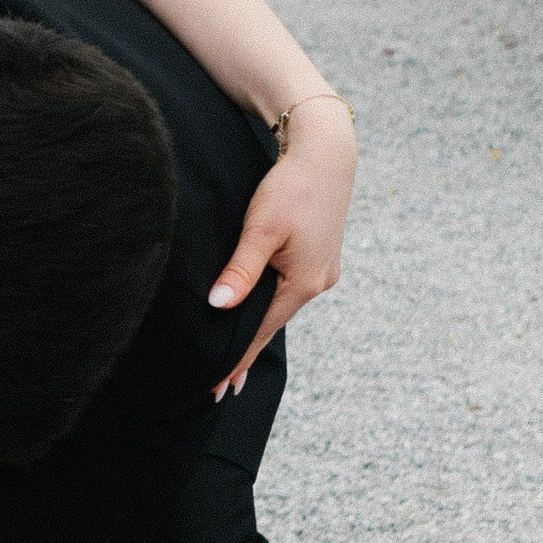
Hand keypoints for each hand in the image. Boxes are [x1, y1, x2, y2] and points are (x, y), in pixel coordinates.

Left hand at [208, 95, 355, 394]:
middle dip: (246, 352)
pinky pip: (289, 290)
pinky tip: (259, 313)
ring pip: (281, 306)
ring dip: (258, 327)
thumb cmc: (290, 186)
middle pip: (271, 324)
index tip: (217, 388)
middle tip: (221, 386)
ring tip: (235, 358)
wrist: (325, 153)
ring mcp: (323, 271)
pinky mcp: (321, 257)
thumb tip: (220, 307)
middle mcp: (318, 283)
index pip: (259, 332)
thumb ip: (241, 270)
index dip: (236, 360)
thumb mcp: (260, 229)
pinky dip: (271, 305)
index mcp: (303, 283)